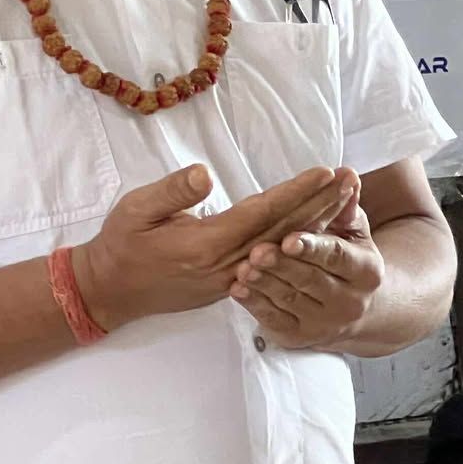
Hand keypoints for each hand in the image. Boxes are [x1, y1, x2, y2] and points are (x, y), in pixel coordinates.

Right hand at [73, 164, 350, 331]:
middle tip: (352, 180)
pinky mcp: (231, 285)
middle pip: (283, 232)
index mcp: (206, 245)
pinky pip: (272, 259)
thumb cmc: (121, 244)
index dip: (296, 193)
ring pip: (282, 248)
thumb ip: (172, 192)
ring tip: (344, 199)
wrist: (110, 290)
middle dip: (320, 204)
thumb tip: (206, 173)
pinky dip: (297, 241)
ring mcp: (231, 279)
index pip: (262, 214)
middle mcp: (227, 266)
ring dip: (316, 222)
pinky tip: (315, 228)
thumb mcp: (135, 210)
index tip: (325, 173)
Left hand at [231, 170, 384, 349]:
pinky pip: (274, 320)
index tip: (289, 238)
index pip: (337, 256)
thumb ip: (344, 205)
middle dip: (282, 265)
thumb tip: (346, 175)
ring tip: (243, 268)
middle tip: (257, 251)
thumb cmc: (346, 259)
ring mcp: (325, 325)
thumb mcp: (352, 231)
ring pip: (290, 301)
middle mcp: (350, 302)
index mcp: (366, 271)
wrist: (353, 310)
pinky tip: (238, 290)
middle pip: (311, 280)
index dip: (312, 247)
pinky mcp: (300, 338)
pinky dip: (255, 304)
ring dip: (265, 284)